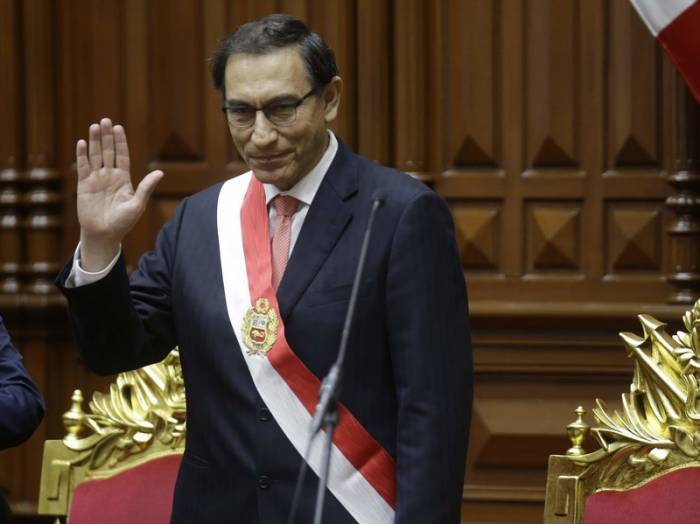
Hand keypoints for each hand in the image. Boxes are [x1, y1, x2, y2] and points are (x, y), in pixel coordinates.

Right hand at [76, 118, 162, 270]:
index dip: (120, 142)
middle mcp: (109, 176)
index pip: (122, 156)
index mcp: (123, 179)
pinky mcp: (84, 185)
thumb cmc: (123, 222)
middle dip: (106, 137)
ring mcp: (96, 179)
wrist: (104, 234)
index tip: (119, 128)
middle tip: (105, 120)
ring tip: (94, 126)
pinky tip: (82, 143)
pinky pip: (83, 167)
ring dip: (94, 141)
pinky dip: (82, 155)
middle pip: (107, 152)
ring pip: (95, 156)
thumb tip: (160, 173)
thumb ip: (146, 187)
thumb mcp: (137, 204)